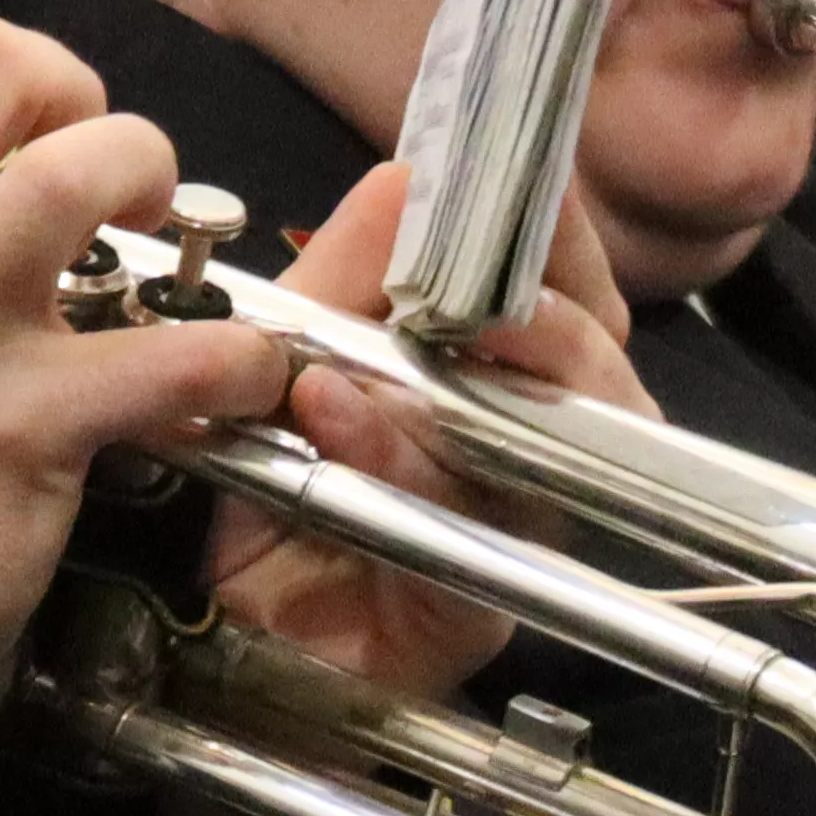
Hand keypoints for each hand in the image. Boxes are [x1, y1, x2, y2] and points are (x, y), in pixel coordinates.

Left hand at [139, 167, 577, 815]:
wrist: (212, 638)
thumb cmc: (267, 494)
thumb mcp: (286, 361)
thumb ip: (343, 278)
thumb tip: (405, 176)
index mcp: (506, 381)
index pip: (577, 293)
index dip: (557, 241)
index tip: (510, 191)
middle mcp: (536, 456)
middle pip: (602, 371)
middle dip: (543, 314)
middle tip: (465, 275)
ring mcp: (516, 537)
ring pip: (548, 447)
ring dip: (459, 384)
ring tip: (372, 349)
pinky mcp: (476, 608)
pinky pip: (464, 527)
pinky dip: (396, 458)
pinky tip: (332, 416)